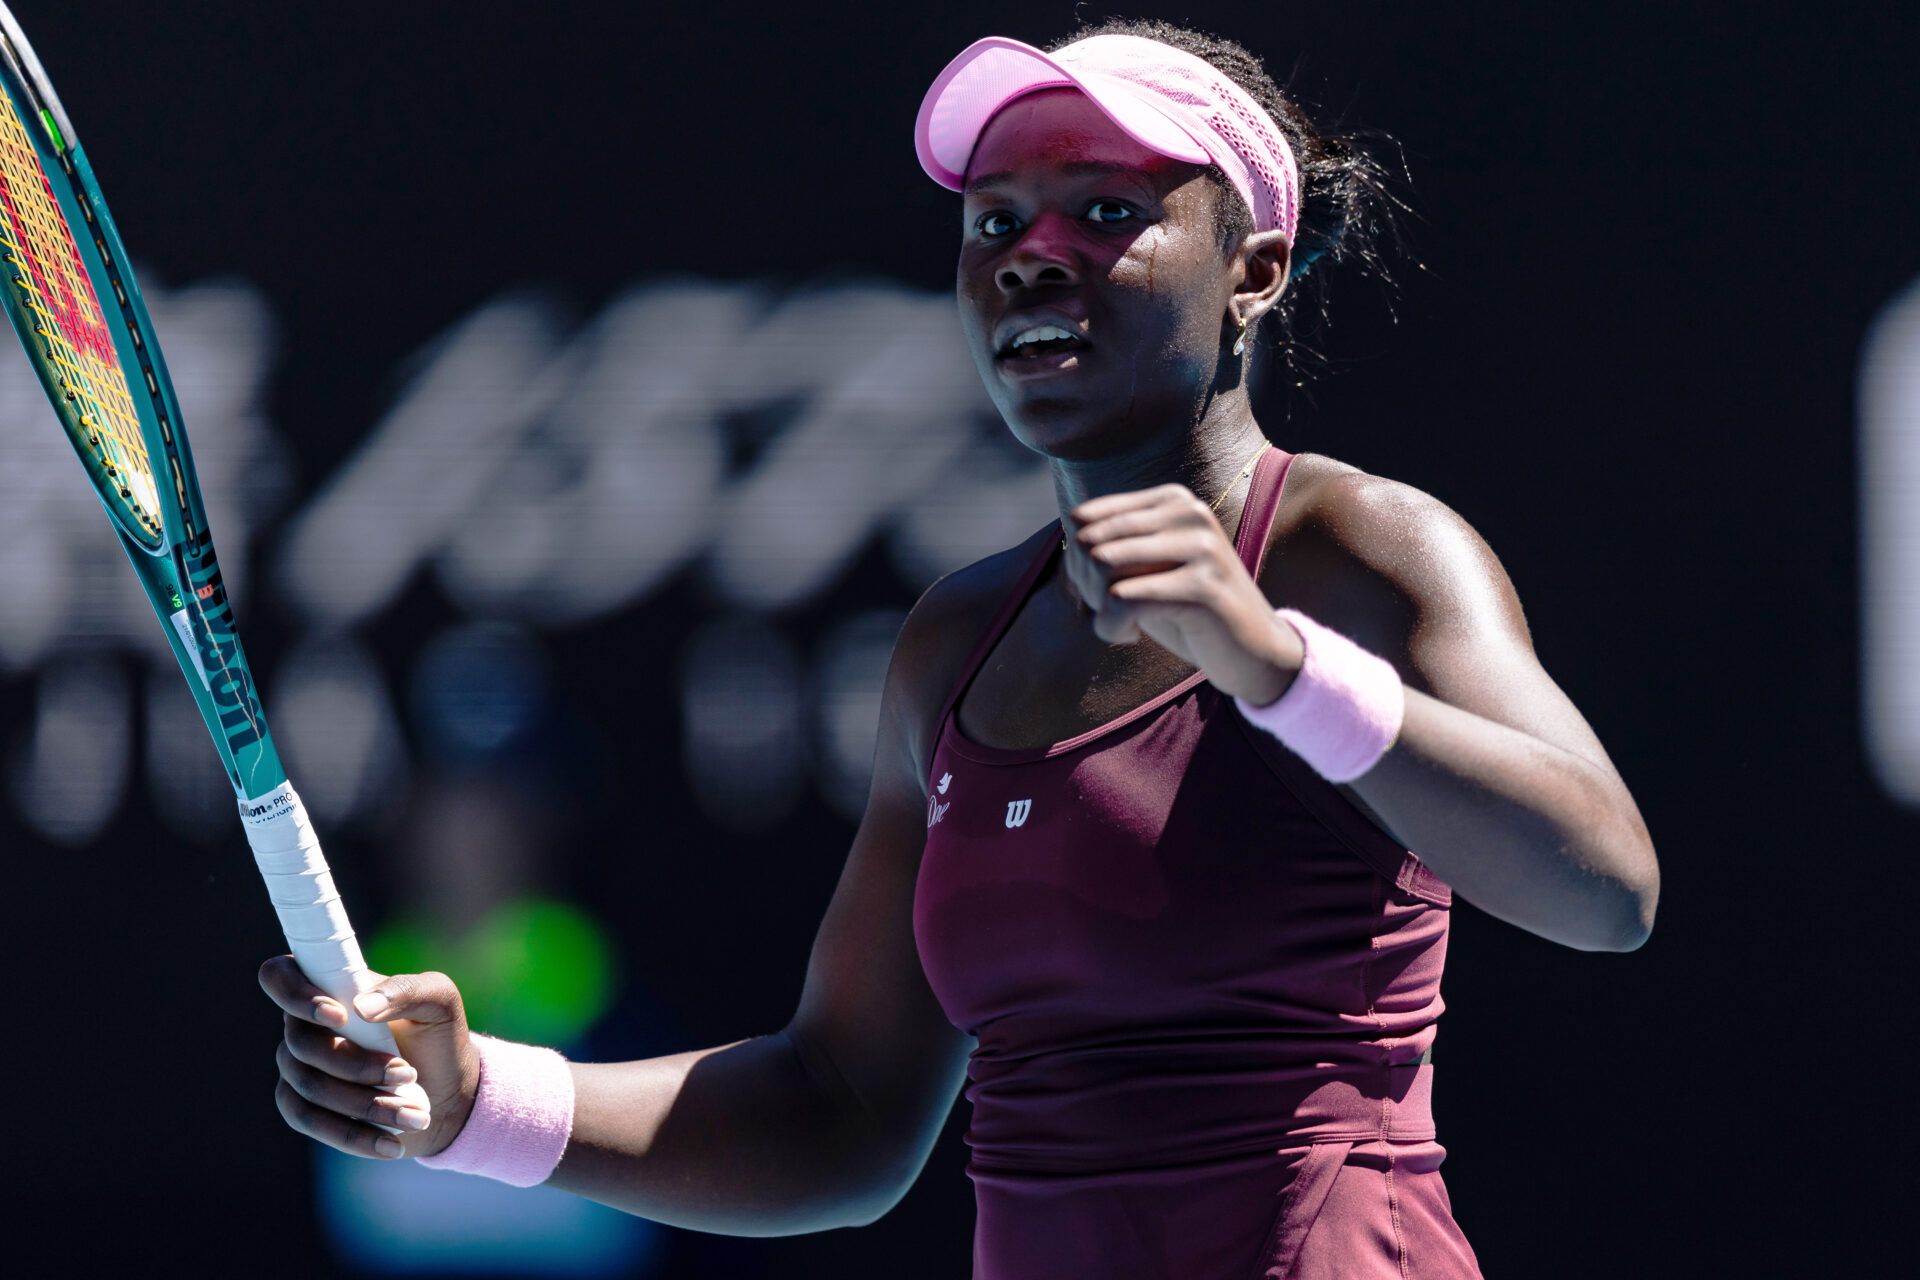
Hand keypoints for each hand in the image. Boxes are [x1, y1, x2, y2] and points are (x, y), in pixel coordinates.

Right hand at [260, 956, 478, 1159]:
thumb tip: (362, 1007)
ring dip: (366, 1103)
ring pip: (310, 1087)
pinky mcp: (302, 1107)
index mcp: (328, 986)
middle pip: (302, 1045)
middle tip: (408, 1073)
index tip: (339, 1017)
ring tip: (415, 1114)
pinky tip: (390, 1144)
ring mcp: (297, 1067)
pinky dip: (352, 1134)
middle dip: (357, 1065)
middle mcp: (303, 1025)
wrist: (447, 1091)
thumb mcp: (439, 1002)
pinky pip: (310, 1121)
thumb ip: (406, 990)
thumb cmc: (438, 1036)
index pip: (279, 976)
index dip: (296, 996)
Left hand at [1066, 483, 1303, 704]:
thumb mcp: (1149, 568)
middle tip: (1109, 612)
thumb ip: (1113, 544)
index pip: (1085, 518)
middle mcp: (1190, 513)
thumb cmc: (1189, 610)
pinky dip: (1112, 626)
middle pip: (1091, 541)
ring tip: (1120, 623)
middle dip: (1085, 585)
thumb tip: (1068, 533)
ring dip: (1099, 607)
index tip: (1101, 590)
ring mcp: (1200, 547)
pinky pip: (1123, 600)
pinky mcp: (1202, 587)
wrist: (1254, 651)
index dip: (1077, 562)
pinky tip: (1129, 637)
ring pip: (1104, 564)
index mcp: (1174, 500)